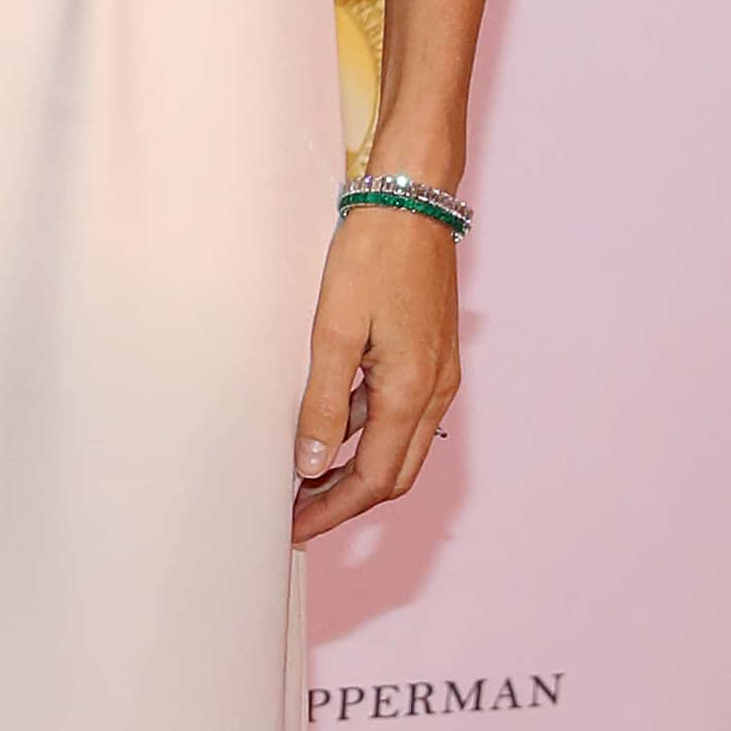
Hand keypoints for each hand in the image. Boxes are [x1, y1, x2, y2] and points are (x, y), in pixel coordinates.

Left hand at [290, 209, 461, 544]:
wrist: (412, 200)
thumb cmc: (372, 255)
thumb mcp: (334, 330)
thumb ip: (322, 402)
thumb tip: (311, 466)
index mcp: (412, 391)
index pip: (374, 480)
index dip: (333, 512)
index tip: (294, 530)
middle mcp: (434, 391)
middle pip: (394, 473)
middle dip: (345, 502)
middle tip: (296, 516)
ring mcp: (436, 373)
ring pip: (397, 444)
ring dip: (355, 468)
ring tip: (303, 478)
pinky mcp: (429, 354)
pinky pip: (398, 410)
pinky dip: (365, 431)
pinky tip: (328, 425)